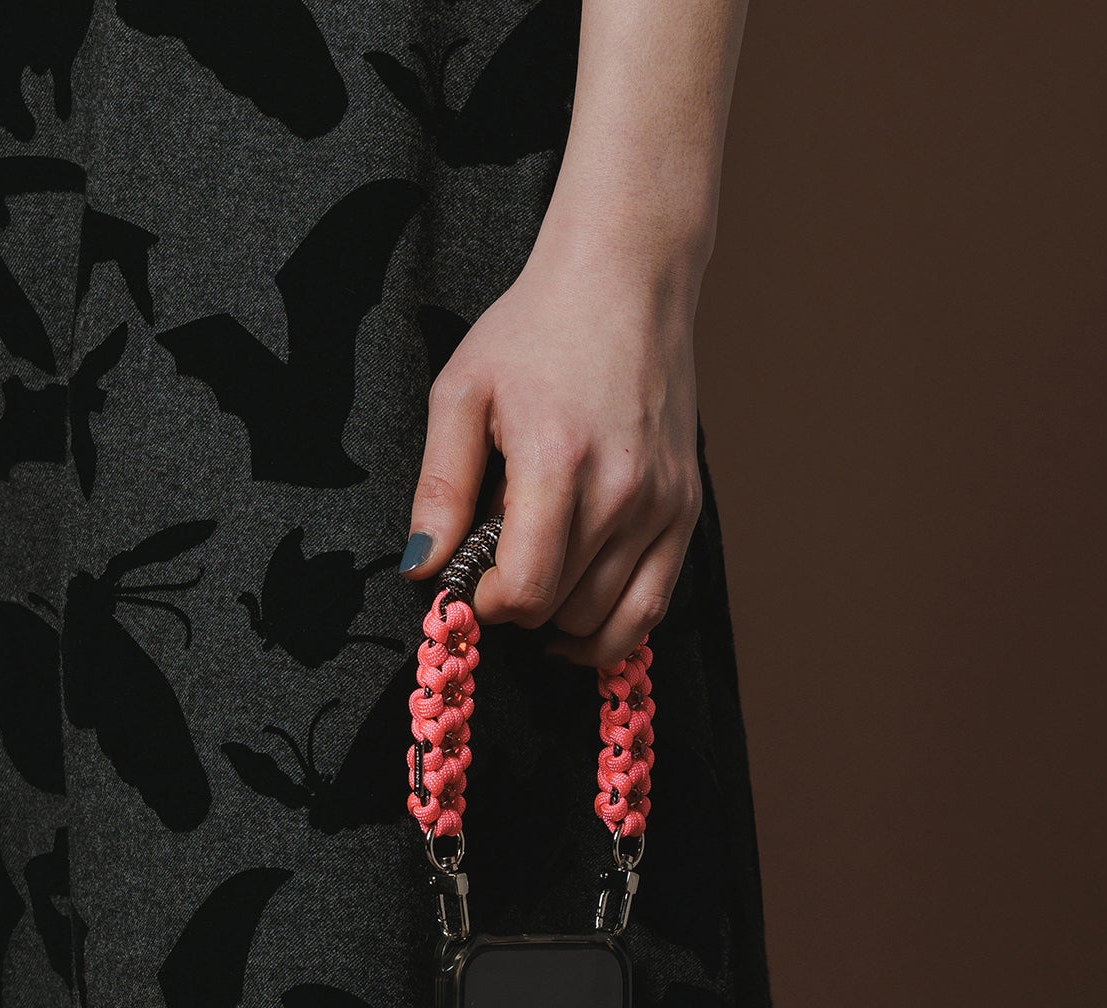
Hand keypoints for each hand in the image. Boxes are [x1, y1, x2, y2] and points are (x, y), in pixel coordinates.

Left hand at [397, 236, 704, 666]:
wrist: (628, 279)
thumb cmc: (537, 329)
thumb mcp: (464, 393)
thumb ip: (440, 487)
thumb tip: (420, 567)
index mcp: (558, 462)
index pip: (526, 589)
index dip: (489, 604)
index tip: (470, 582)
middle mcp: (621, 492)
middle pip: (562, 609)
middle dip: (520, 606)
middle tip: (498, 568)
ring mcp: (662, 504)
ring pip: (607, 619)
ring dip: (562, 619)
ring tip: (537, 581)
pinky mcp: (686, 508)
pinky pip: (654, 604)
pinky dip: (614, 629)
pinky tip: (579, 620)